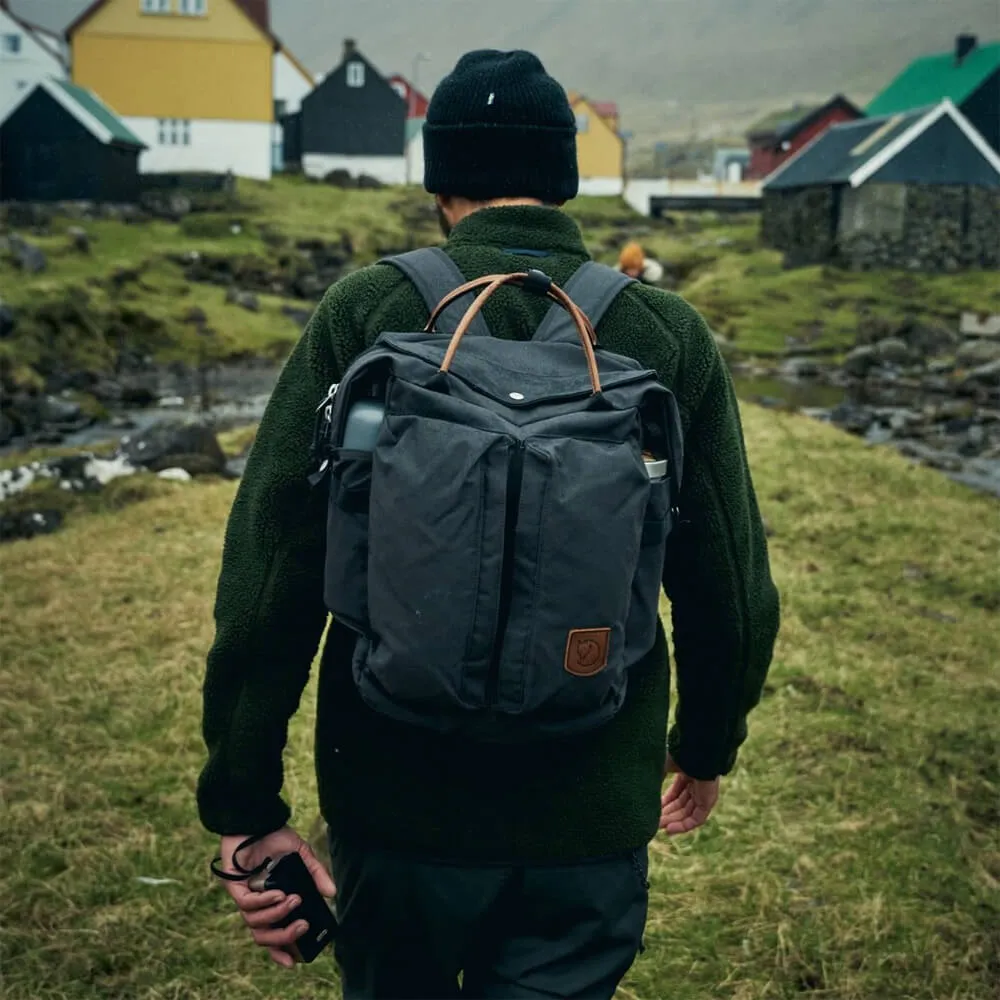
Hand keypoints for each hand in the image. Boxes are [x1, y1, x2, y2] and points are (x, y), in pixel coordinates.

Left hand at [217, 826, 335, 967]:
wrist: (257, 819)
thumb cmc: (275, 837)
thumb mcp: (301, 856)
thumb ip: (316, 874)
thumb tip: (332, 893)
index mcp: (270, 901)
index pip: (271, 934)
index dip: (280, 950)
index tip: (294, 962)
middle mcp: (256, 904)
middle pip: (263, 936)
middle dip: (283, 937)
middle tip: (302, 926)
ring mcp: (244, 896)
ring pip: (255, 924)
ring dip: (276, 915)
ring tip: (293, 900)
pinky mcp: (234, 887)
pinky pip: (247, 905)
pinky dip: (264, 902)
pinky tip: (278, 893)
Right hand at [659, 753, 719, 835]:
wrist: (696, 753)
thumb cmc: (679, 755)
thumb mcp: (662, 767)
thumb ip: (655, 779)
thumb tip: (645, 791)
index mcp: (686, 774)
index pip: (675, 793)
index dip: (664, 803)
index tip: (651, 810)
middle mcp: (696, 785)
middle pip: (680, 805)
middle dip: (667, 814)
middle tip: (653, 822)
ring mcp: (703, 795)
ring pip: (687, 813)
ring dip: (672, 821)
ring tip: (658, 827)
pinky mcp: (709, 802)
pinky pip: (696, 819)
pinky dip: (683, 826)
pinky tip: (669, 829)